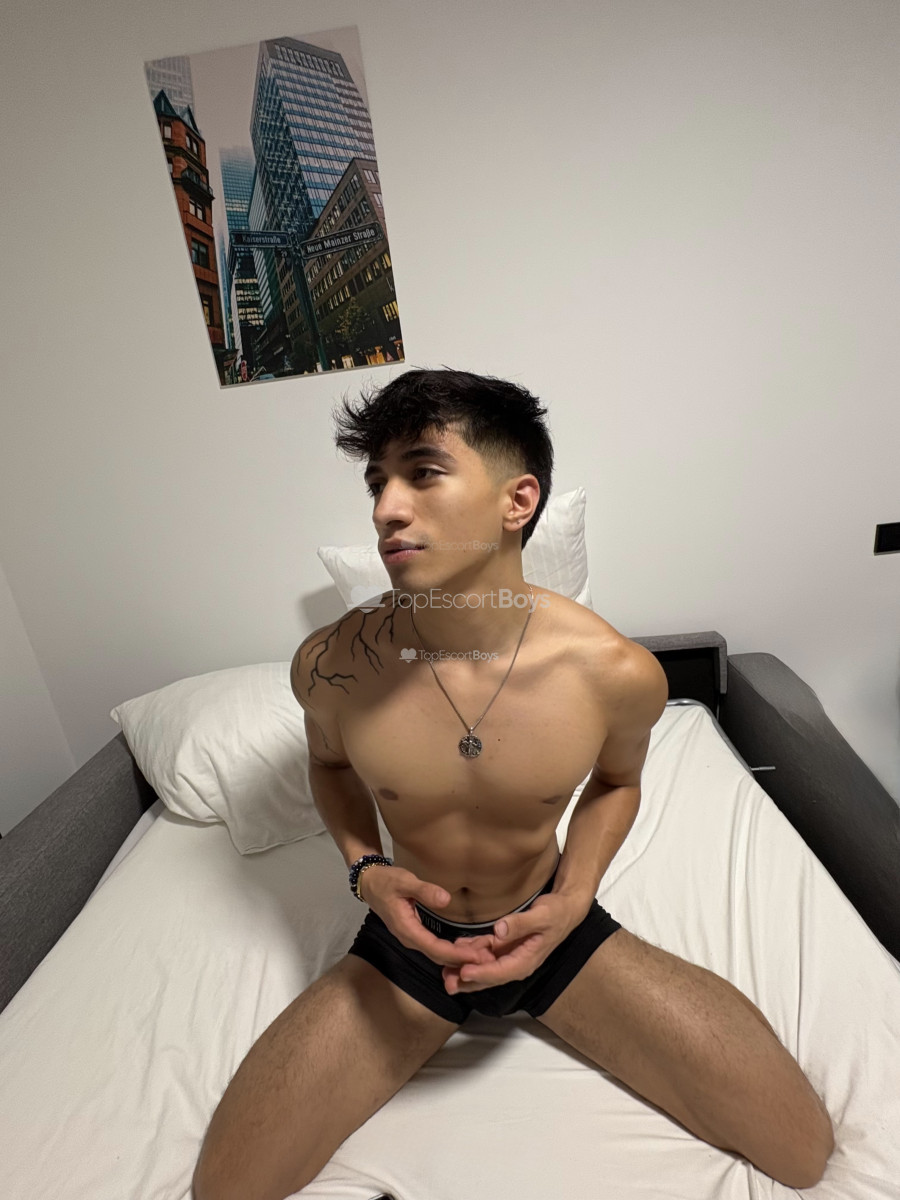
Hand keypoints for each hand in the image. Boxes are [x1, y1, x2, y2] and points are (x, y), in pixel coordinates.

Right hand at [359, 865, 486, 968]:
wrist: (370, 883)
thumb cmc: (387, 881)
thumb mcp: (405, 881)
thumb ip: (424, 890)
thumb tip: (446, 900)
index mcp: (406, 929)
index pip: (435, 949)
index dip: (456, 954)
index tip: (476, 957)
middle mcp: (410, 938)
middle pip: (438, 957)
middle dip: (462, 960)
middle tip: (487, 960)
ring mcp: (412, 938)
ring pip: (437, 955)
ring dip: (458, 957)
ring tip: (481, 956)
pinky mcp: (416, 934)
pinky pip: (435, 948)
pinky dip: (451, 951)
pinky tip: (466, 949)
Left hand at [441, 892, 587, 994]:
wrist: (564, 909)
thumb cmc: (556, 913)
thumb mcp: (542, 916)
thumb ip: (520, 924)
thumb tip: (499, 930)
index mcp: (526, 961)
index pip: (501, 972)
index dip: (481, 973)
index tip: (464, 972)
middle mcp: (516, 962)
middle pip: (489, 976)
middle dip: (467, 980)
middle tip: (446, 981)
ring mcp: (510, 955)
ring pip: (483, 966)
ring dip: (464, 968)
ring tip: (443, 970)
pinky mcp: (505, 945)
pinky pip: (485, 951)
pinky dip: (470, 951)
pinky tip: (456, 947)